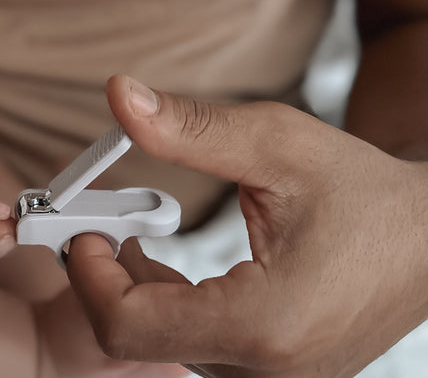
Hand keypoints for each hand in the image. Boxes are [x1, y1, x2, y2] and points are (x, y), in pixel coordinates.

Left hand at [66, 75, 427, 376]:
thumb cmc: (362, 190)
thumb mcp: (274, 142)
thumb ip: (188, 126)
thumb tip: (120, 97)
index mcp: (266, 324)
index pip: (130, 327)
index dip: (88, 274)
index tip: (84, 226)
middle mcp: (271, 372)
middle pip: (140, 342)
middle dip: (104, 280)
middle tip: (100, 223)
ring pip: (165, 349)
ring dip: (134, 291)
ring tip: (131, 231)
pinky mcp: (279, 374)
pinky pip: (196, 349)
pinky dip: (165, 306)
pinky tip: (161, 262)